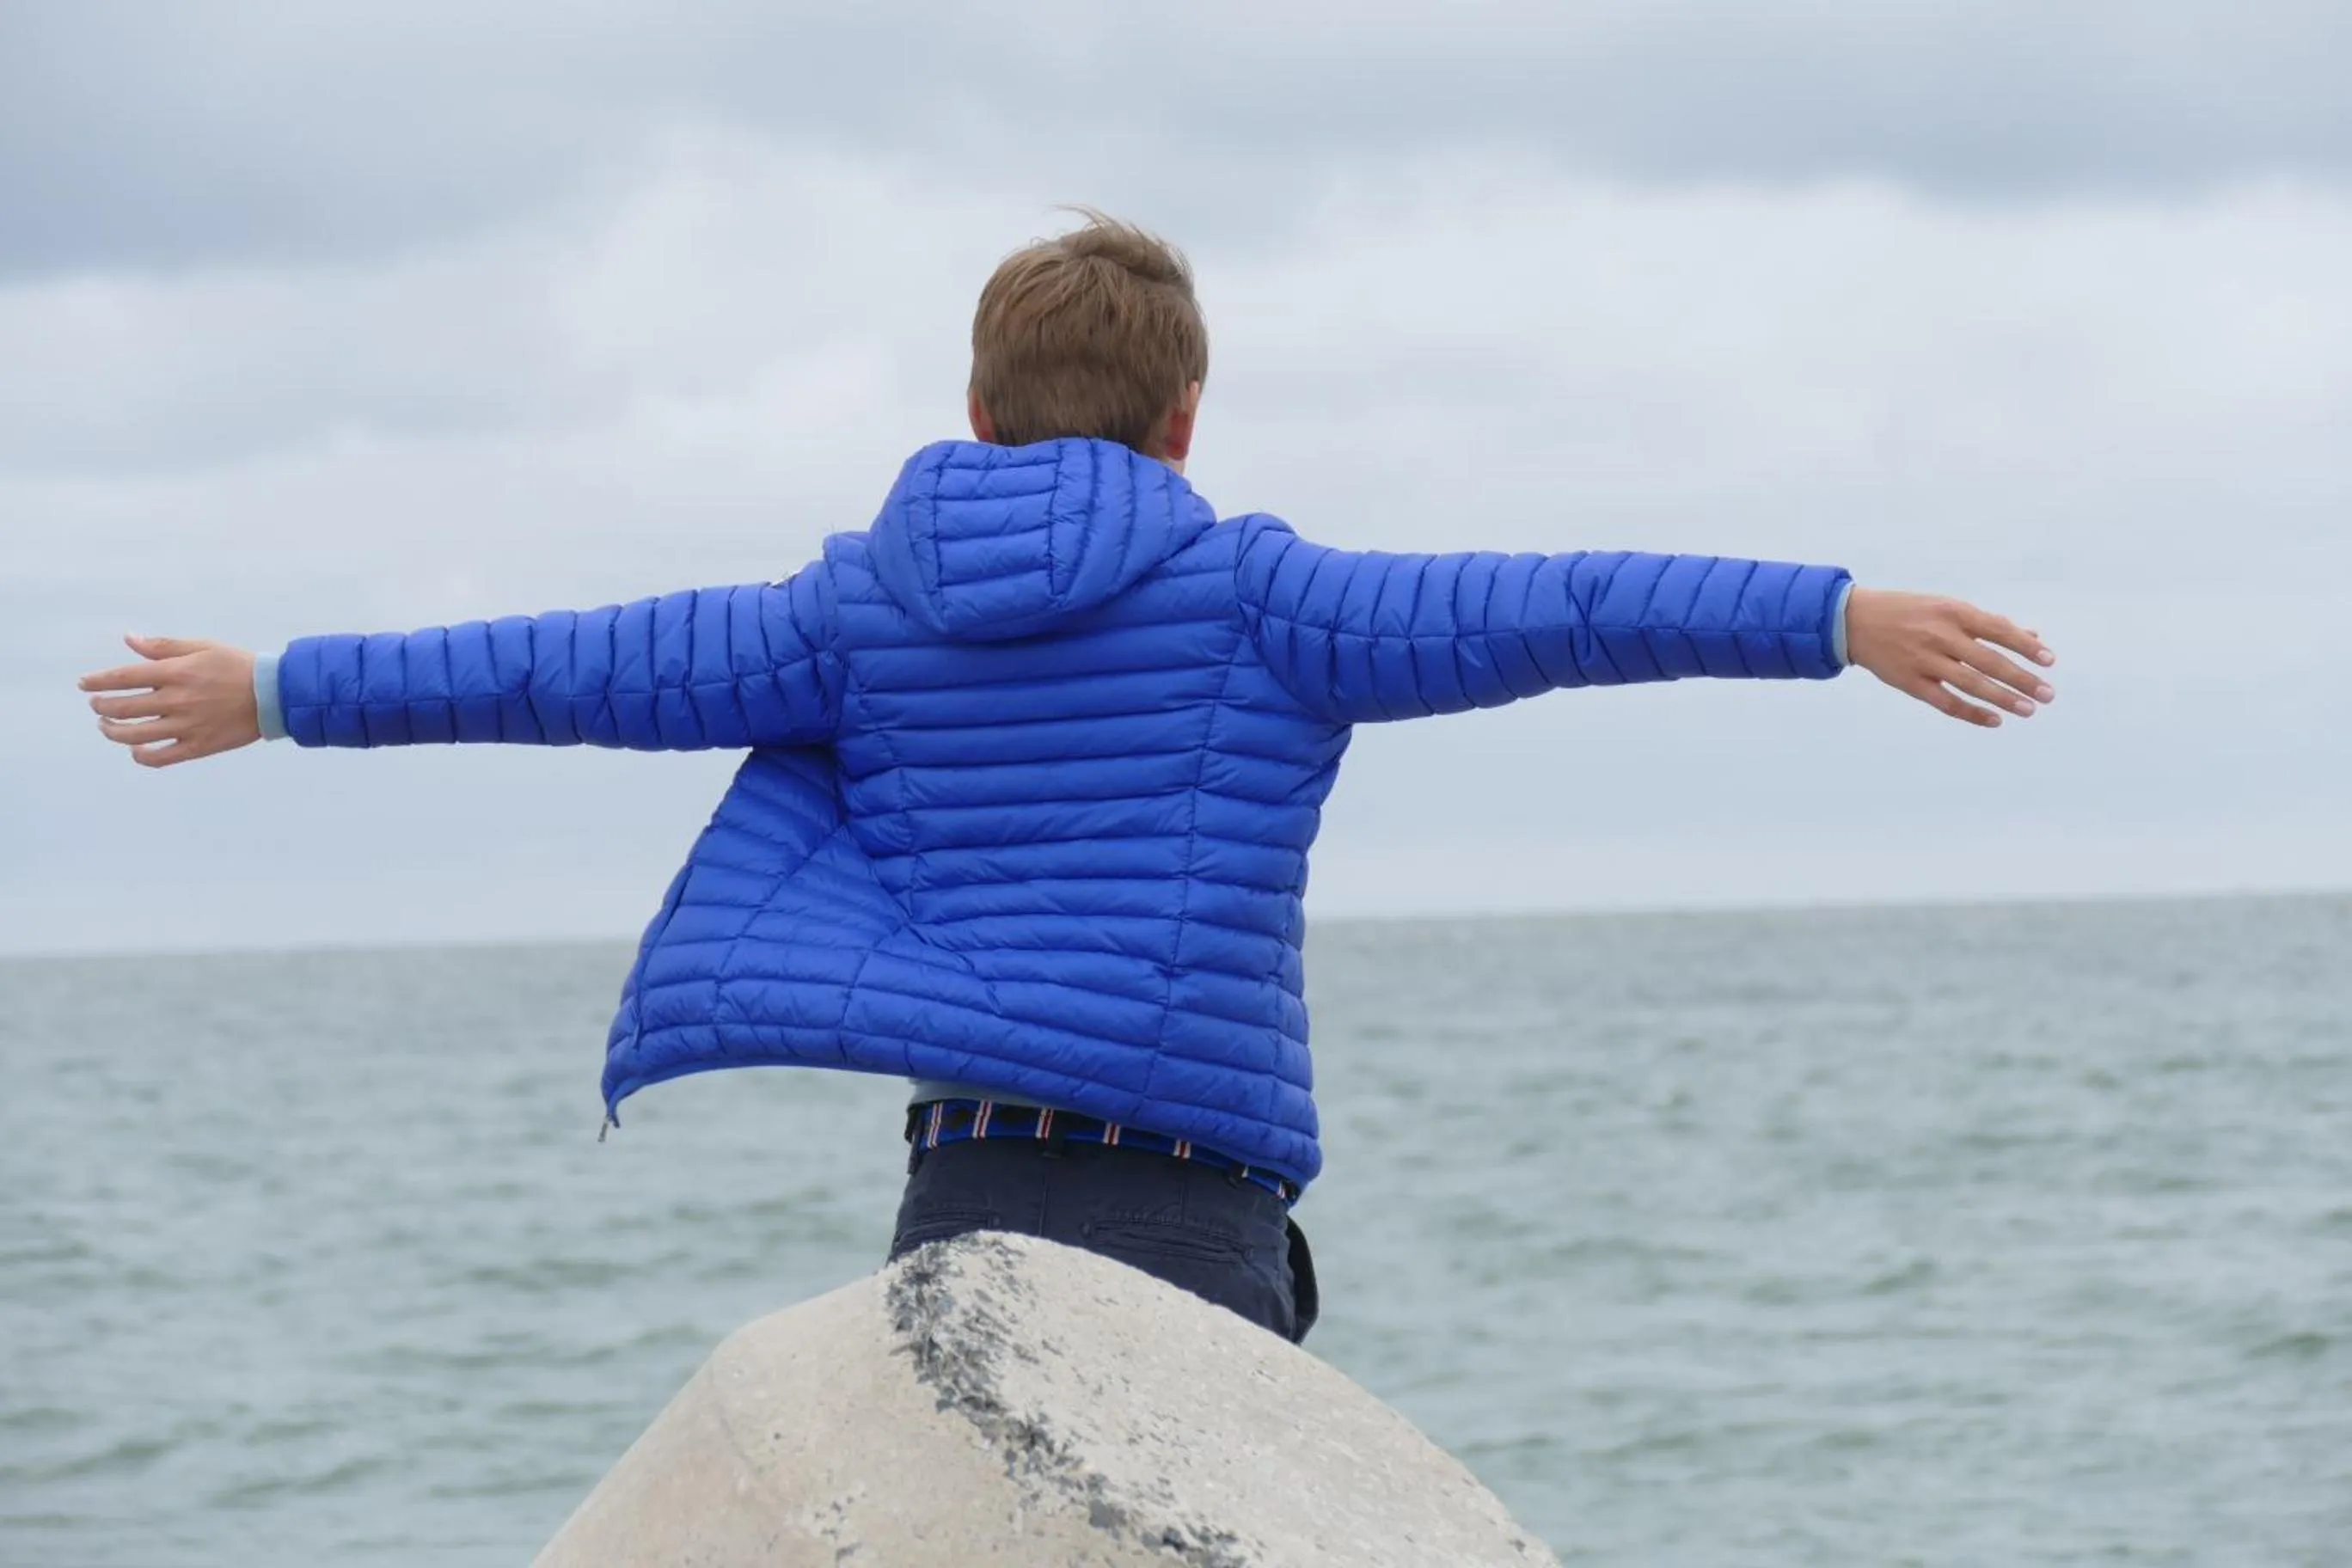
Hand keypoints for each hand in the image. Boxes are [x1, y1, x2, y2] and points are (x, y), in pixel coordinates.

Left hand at [79, 635, 262, 766]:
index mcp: (176, 673)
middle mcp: (176, 700)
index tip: (85, 685)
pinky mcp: (198, 746)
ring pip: (135, 735)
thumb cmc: (238, 666)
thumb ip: (163, 646)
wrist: (275, 694)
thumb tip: (129, 639)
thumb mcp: (202, 647)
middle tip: (97, 705)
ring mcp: (186, 726)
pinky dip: (142, 756)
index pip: (123, 678)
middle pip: (123, 708)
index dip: (98, 682)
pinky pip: (161, 757)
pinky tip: (135, 750)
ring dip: (113, 731)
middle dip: (101, 706)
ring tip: (107, 726)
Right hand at [1845, 589, 2055, 727]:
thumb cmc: (1909, 612)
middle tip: (2048, 694)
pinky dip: (1971, 713)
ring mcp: (1924, 660)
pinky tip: (1995, 720)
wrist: (1855, 621)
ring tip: (2029, 709)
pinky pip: (1946, 702)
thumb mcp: (1947, 608)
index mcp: (1952, 612)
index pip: (1998, 630)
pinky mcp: (1910, 682)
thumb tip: (2031, 636)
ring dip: (2003, 698)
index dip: (2025, 647)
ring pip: (1971, 684)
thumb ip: (1987, 623)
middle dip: (2022, 679)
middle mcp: (1940, 635)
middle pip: (1989, 661)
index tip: (2049, 661)